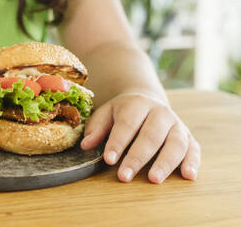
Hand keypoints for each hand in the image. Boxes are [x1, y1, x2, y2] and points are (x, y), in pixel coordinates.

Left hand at [80, 93, 200, 183]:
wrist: (147, 100)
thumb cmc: (122, 112)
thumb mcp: (106, 114)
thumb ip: (96, 129)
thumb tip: (86, 145)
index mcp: (137, 104)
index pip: (127, 124)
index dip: (118, 142)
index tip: (108, 160)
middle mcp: (160, 113)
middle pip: (151, 136)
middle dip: (137, 157)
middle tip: (124, 176)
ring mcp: (177, 124)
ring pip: (175, 143)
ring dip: (165, 162)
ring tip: (154, 179)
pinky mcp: (188, 136)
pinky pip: (194, 149)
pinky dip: (193, 162)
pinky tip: (188, 176)